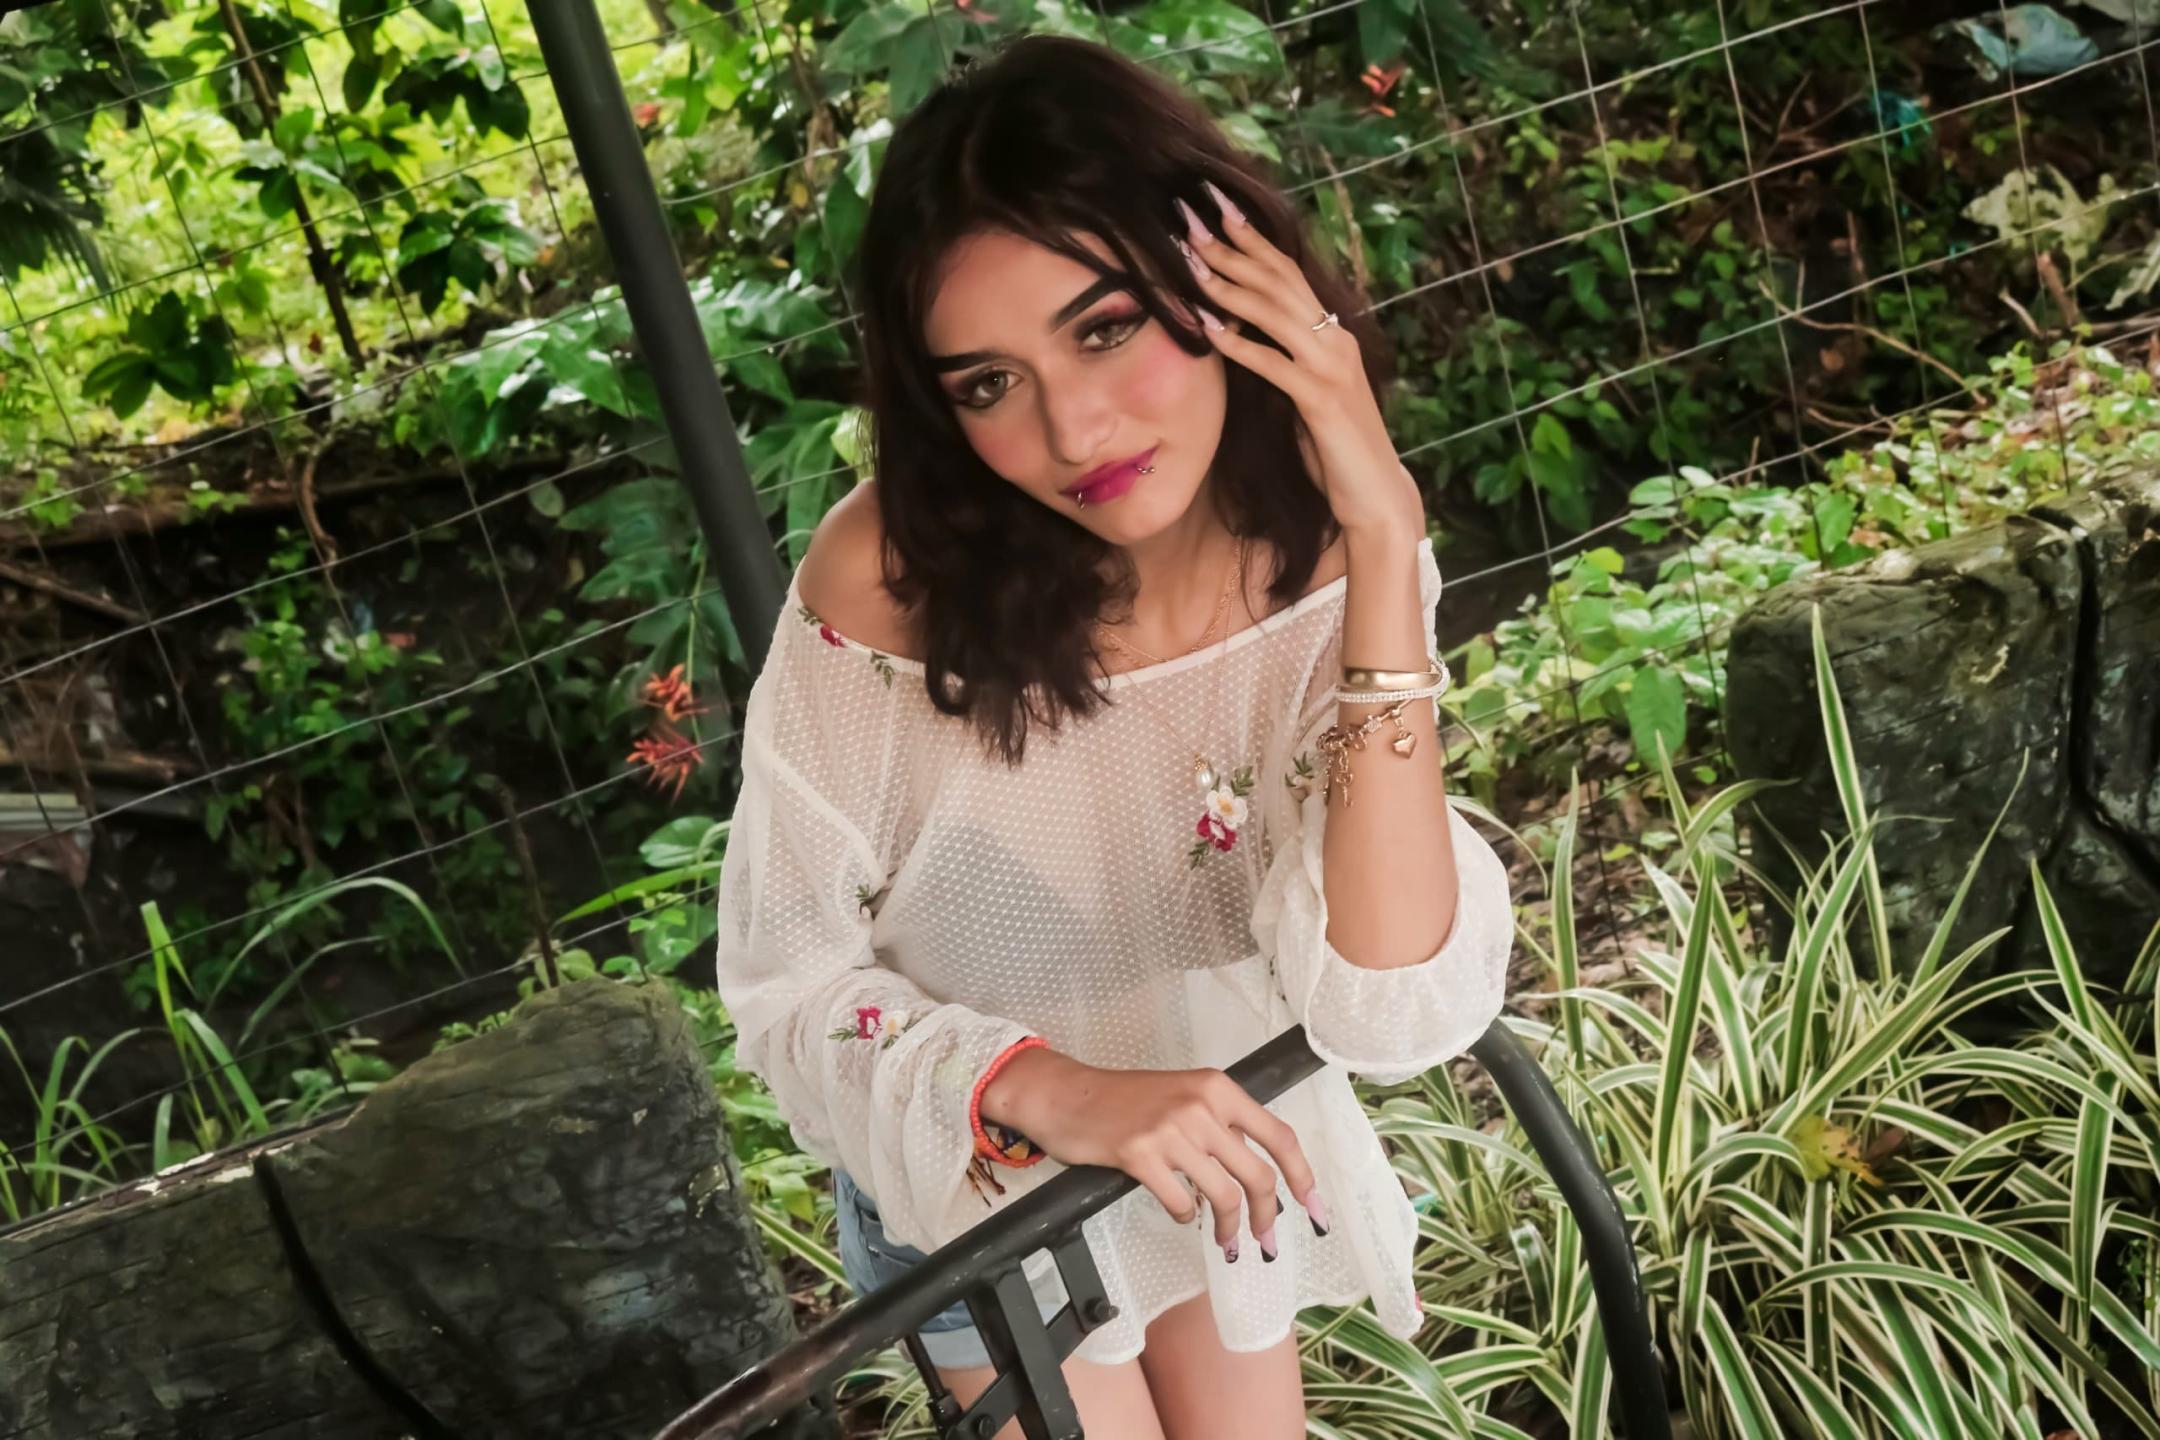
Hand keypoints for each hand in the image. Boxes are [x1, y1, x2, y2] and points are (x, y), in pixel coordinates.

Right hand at [981, 1047, 1322, 1262]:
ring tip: (1225, 1243)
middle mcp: (1200, 1106)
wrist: (1066, 1095)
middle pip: (1258, 1176)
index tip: (1314, 1210)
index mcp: (1218, 1088)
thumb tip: (1258, 1176)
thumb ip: (1220, 1125)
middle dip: (1268, 1218)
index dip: (1303, 1178)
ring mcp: (1170, 1131)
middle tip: (1265, 1242)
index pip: (1280, 1137)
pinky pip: (1181, 1204)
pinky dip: (1187, 1217)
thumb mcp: (1183, 1096)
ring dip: (1228, 1230)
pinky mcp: (1139, 1155)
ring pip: (1223, 1196)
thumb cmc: (1125, 1100)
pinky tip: (1181, 1214)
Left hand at [1172, 178, 1424, 541]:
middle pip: (1279, 281)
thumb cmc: (1337, 449)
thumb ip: (1285, 359)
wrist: (1376, 495)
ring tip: (1191, 260)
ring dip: (1229, 284)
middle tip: (1191, 217)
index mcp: (1334, 335)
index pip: (1288, 274)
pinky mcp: (1322, 400)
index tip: (1217, 210)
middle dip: (1233, 247)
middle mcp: (1337, 341)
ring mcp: (1332, 368)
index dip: (1252, 240)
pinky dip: (1239, 343)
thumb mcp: (1308, 393)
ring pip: (1275, 313)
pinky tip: (1208, 327)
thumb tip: (1240, 332)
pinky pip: (1273, 364)